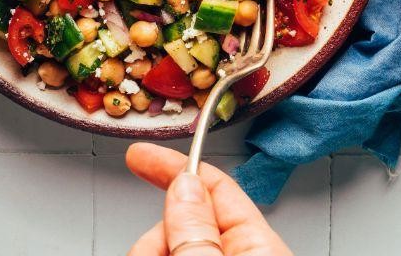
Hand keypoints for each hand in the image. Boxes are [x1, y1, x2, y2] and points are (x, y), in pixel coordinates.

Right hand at [127, 143, 291, 255]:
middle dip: (157, 234)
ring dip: (149, 252)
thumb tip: (184, 185)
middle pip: (183, 220)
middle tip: (147, 254)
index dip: (176, 165)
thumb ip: (196, 230)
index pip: (216, 186)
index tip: (141, 154)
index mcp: (259, 247)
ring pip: (166, 245)